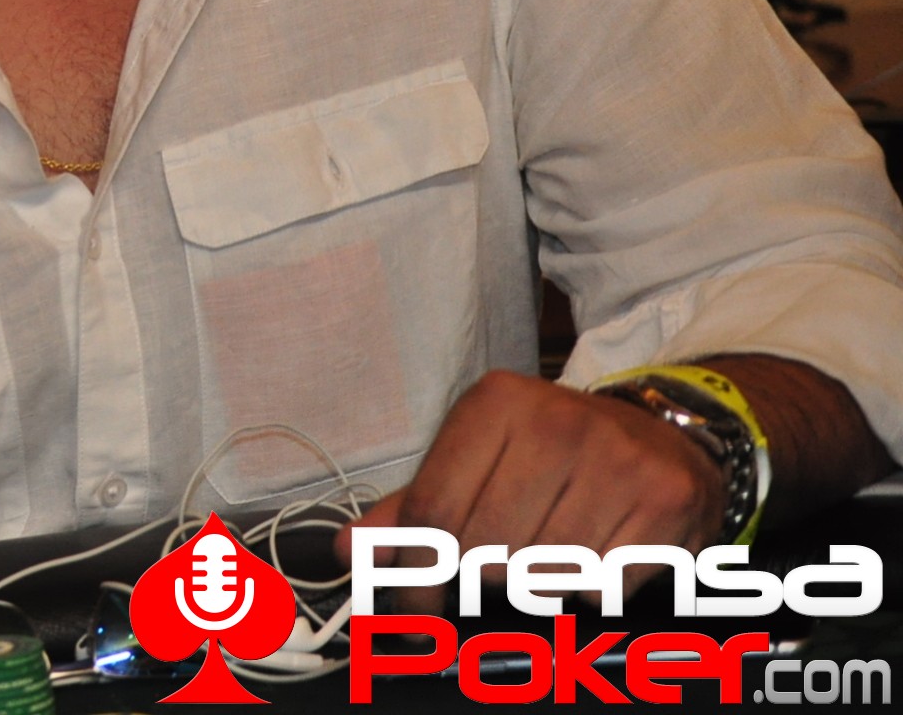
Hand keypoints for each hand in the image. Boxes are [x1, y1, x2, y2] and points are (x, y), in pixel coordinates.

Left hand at [333, 370, 723, 613]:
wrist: (659, 431)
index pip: (433, 510)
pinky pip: (603, 585)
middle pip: (485, 548)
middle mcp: (558, 421)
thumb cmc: (550, 451)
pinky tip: (596, 549)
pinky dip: (591, 587)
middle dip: (481, 573)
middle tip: (497, 561)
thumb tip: (348, 549)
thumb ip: (412, 505)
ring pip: (543, 574)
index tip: (411, 611)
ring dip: (536, 582)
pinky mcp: (665, 499)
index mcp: (496, 403)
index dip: (414, 574)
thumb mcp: (477, 457)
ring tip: (547, 546)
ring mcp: (617, 459)